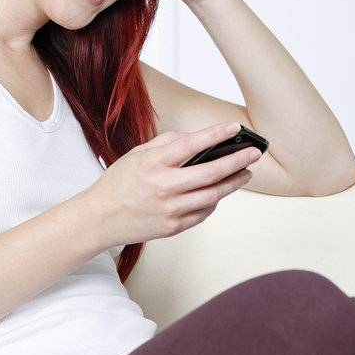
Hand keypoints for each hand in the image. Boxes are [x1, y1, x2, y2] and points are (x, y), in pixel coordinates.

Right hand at [87, 121, 261, 247]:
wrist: (100, 219)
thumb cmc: (118, 185)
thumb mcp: (137, 155)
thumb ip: (166, 144)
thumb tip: (194, 139)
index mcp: (153, 164)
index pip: (191, 144)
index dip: (216, 134)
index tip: (234, 127)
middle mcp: (163, 187)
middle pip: (211, 173)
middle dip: (237, 161)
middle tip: (254, 153)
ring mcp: (170, 210)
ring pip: (213, 196)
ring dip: (233, 183)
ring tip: (245, 173)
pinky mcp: (173, 227)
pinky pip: (202, 213)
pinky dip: (214, 202)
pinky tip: (220, 192)